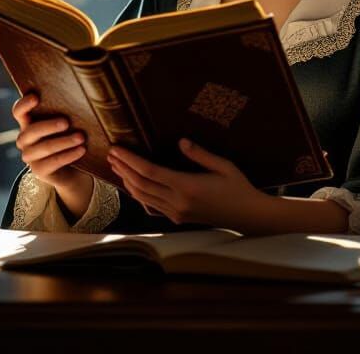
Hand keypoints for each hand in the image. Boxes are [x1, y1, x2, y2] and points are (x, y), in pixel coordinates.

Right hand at [11, 91, 88, 191]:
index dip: (24, 104)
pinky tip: (81, 149)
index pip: (18, 112)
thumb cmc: (66, 136)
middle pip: (31, 131)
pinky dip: (69, 155)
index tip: (36, 97)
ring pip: (44, 147)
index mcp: (28, 123)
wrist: (71, 168)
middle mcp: (24, 139)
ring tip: (81, 137)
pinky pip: (53, 162)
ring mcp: (30, 156)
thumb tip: (78, 99)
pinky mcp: (38, 171)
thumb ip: (62, 112)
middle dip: (49, 126)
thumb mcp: (63, 123)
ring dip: (64, 142)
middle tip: (67, 122)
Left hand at [107, 138, 267, 232]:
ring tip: (117, 166)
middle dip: (124, 169)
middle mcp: (178, 202)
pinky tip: (133, 186)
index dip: (131, 161)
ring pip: (143, 197)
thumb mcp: (223, 165)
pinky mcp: (178, 218)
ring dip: (128, 181)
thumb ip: (200, 154)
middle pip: (142, 185)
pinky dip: (139, 194)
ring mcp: (176, 213)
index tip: (118, 150)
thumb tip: (181, 141)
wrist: (247, 216)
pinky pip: (152, 206)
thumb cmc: (238, 187)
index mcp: (187, 187)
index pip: (150, 172)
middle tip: (111, 154)